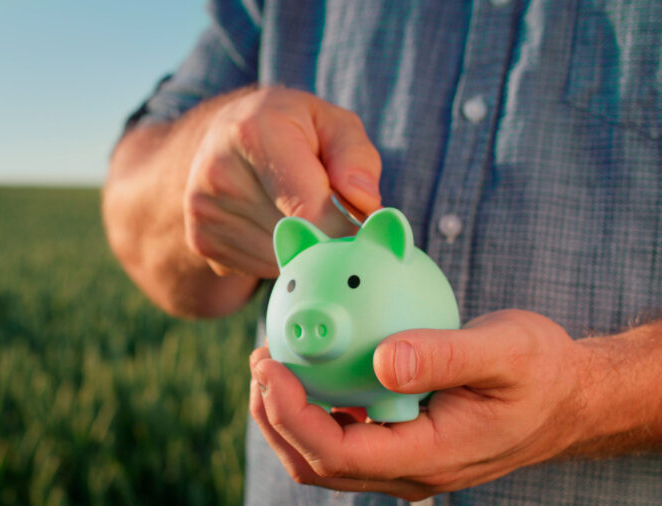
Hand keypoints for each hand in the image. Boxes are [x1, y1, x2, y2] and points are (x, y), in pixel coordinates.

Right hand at [183, 87, 381, 277]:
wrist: (223, 140)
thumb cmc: (290, 130)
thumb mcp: (332, 123)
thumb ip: (356, 158)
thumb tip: (365, 204)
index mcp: (254, 133)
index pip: (311, 209)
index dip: (348, 227)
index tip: (364, 226)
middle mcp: (220, 173)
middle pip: (298, 238)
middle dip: (328, 236)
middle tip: (335, 215)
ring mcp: (206, 212)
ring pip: (282, 259)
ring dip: (304, 247)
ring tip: (299, 211)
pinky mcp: (202, 242)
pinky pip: (262, 269)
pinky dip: (280, 255)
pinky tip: (274, 223)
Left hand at [249, 309, 594, 499]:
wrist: (565, 397)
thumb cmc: (540, 371)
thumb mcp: (506, 350)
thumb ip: (447, 356)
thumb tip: (383, 360)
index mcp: (428, 456)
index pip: (336, 453)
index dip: (290, 415)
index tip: (270, 365)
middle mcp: (407, 469)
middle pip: (314, 462)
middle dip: (273, 416)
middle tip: (261, 358)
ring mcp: (402, 460)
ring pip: (322, 455)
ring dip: (285, 414)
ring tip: (273, 361)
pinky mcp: (400, 442)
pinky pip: (342, 434)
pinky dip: (313, 406)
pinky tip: (314, 366)